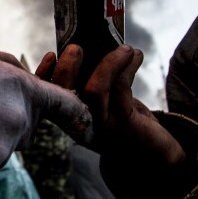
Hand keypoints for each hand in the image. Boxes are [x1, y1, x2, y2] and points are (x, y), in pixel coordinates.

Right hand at [36, 44, 184, 167]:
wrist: (153, 155)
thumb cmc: (126, 121)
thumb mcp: (108, 101)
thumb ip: (99, 80)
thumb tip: (99, 44)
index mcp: (73, 116)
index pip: (49, 97)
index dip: (44, 76)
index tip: (51, 54)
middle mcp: (82, 123)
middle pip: (65, 94)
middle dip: (67, 67)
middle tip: (77, 47)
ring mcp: (102, 127)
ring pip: (94, 90)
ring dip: (108, 62)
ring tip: (125, 49)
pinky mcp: (124, 126)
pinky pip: (121, 89)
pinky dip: (128, 67)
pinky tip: (135, 57)